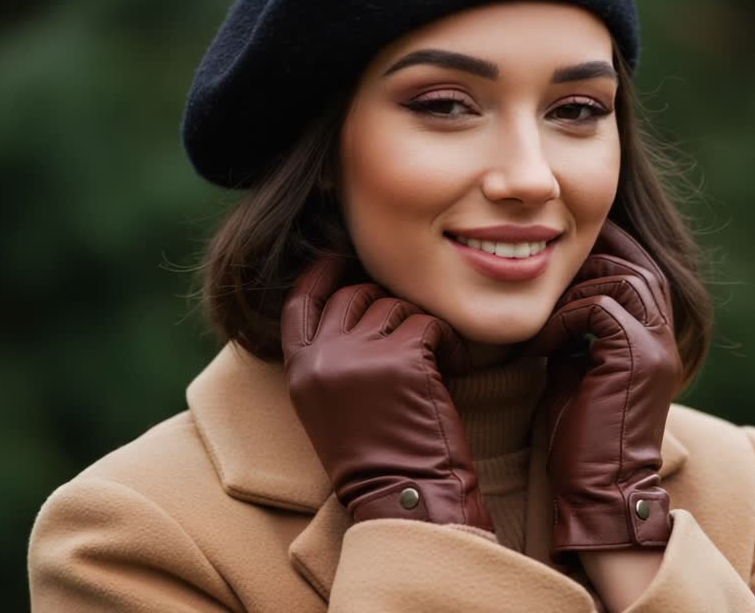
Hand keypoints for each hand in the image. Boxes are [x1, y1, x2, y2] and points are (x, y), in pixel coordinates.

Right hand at [280, 256, 492, 530]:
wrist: (405, 497)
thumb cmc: (377, 458)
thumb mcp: (330, 405)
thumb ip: (332, 358)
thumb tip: (360, 305)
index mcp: (299, 370)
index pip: (302, 301)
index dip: (321, 273)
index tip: (340, 257)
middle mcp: (324, 357)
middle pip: (355, 296)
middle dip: (388, 306)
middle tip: (415, 336)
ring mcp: (362, 355)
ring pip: (397, 307)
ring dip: (423, 328)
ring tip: (438, 363)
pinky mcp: (404, 359)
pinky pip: (431, 324)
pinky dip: (451, 343)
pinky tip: (455, 369)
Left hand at [528, 220, 680, 561]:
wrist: (598, 492)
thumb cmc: (581, 442)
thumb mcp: (576, 374)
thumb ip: (576, 336)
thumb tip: (555, 308)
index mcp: (654, 342)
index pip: (642, 274)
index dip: (607, 256)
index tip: (561, 258)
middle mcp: (665, 339)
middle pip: (639, 265)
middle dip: (595, 257)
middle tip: (551, 268)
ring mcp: (657, 347)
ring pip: (626, 277)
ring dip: (578, 289)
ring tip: (548, 317)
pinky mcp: (638, 357)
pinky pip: (602, 306)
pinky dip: (567, 318)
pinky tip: (544, 347)